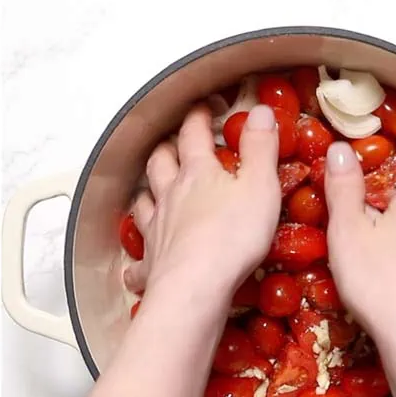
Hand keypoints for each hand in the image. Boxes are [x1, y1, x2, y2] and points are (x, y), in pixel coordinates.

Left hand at [124, 104, 280, 301]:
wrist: (195, 286)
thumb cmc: (232, 237)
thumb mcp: (260, 186)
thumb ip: (261, 148)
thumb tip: (259, 111)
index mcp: (197, 174)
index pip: (194, 135)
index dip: (198, 119)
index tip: (201, 110)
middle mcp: (170, 196)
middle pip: (160, 164)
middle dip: (166, 150)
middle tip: (171, 145)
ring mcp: (156, 229)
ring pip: (143, 203)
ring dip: (146, 194)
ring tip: (149, 191)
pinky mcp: (151, 263)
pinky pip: (138, 261)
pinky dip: (136, 262)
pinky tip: (135, 267)